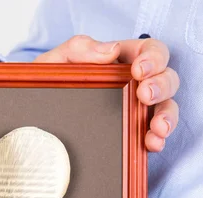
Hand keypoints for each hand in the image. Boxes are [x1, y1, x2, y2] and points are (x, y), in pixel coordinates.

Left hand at [35, 36, 179, 151]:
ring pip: (166, 107)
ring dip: (168, 115)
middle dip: (162, 85)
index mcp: (120, 61)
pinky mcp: (133, 133)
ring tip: (158, 127)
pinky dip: (158, 139)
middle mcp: (134, 84)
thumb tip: (110, 51)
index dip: (153, 57)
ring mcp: (136, 110)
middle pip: (166, 78)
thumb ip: (78, 49)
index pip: (150, 51)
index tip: (139, 70)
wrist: (34, 118)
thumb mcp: (55, 63)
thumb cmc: (47, 85)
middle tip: (145, 94)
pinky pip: (155, 135)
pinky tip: (152, 143)